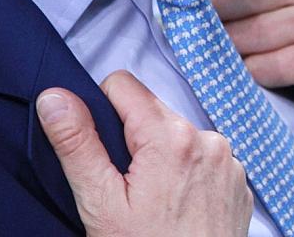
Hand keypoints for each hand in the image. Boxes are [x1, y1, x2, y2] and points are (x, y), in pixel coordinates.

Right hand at [37, 70, 251, 236]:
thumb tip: (54, 97)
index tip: (99, 148)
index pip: (123, 85)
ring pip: (179, 135)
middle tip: (124, 187)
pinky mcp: (238, 180)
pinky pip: (205, 158)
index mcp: (171, 137)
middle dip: (133, 140)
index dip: (101, 110)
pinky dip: (188, 174)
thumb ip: (77, 144)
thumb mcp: (101, 204)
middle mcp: (208, 140)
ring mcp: (229, 161)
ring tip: (152, 201)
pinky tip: (178, 208)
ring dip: (163, 157)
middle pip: (153, 112)